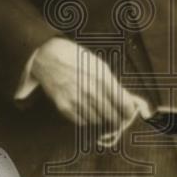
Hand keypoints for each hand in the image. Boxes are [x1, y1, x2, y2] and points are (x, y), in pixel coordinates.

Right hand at [30, 37, 147, 131]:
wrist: (47, 55)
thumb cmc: (76, 58)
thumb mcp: (98, 64)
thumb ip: (113, 84)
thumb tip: (129, 100)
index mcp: (103, 77)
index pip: (123, 103)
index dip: (129, 112)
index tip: (130, 114)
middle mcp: (90, 89)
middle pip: (112, 116)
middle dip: (117, 119)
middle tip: (118, 118)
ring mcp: (77, 99)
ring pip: (98, 120)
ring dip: (101, 119)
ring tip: (98, 109)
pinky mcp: (64, 106)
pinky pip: (82, 121)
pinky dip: (86, 119)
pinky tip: (85, 108)